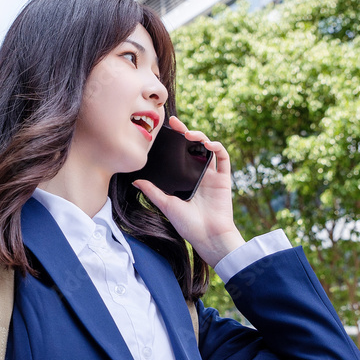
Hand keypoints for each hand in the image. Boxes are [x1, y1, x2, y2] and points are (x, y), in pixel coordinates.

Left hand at [132, 115, 244, 266]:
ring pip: (208, 148)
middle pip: (194, 147)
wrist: (207, 236)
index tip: (165, 129)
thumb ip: (152, 191)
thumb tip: (135, 182)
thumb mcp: (166, 204)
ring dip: (201, 137)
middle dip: (186, 132)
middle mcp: (199, 174)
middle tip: (175, 123)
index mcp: (186, 179)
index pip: (180, 154)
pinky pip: (223, 158)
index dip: (175, 140)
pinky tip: (208, 144)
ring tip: (189, 134)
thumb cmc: (187, 225)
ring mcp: (212, 175)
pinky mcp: (223, 178)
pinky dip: (217, 147)